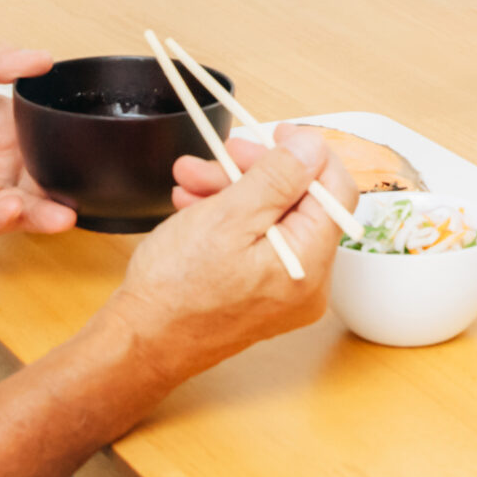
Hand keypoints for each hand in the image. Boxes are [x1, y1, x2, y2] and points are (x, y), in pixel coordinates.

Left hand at [0, 43, 78, 239]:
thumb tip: (44, 57)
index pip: (43, 132)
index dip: (66, 137)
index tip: (90, 137)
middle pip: (41, 174)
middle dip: (65, 182)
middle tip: (86, 181)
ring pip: (22, 205)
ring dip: (45, 210)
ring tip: (63, 211)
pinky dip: (4, 220)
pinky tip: (16, 209)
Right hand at [106, 128, 355, 382]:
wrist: (140, 344)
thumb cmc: (176, 290)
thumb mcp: (227, 217)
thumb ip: (278, 178)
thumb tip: (314, 147)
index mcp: (309, 263)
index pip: (336, 191)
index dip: (309, 154)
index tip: (278, 132)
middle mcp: (308, 282)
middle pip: (300, 203)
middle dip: (257, 171)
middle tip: (221, 153)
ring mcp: (285, 291)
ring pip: (273, 218)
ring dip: (234, 190)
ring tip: (190, 179)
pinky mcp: (261, 294)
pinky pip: (257, 241)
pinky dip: (230, 218)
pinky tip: (194, 205)